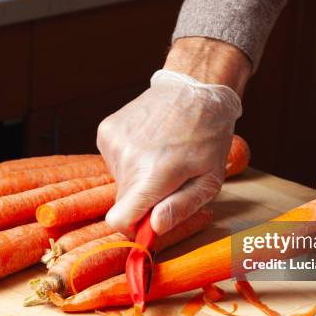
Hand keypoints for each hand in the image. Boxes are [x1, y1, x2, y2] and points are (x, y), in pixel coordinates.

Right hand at [97, 40, 249, 236]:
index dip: (134, 228)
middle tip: (170, 179)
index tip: (150, 222)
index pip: (119, 220)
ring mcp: (113, 142)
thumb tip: (154, 227)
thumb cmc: (208, 136)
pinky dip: (130, 159)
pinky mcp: (106, 131)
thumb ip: (181, 207)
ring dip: (139, 177)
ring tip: (162, 154)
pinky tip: (149, 142)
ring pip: (120, 181)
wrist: (193, 87)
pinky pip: (114, 161)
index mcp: (153, 174)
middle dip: (144, 199)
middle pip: (124, 202)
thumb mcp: (209, 179)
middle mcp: (127, 158)